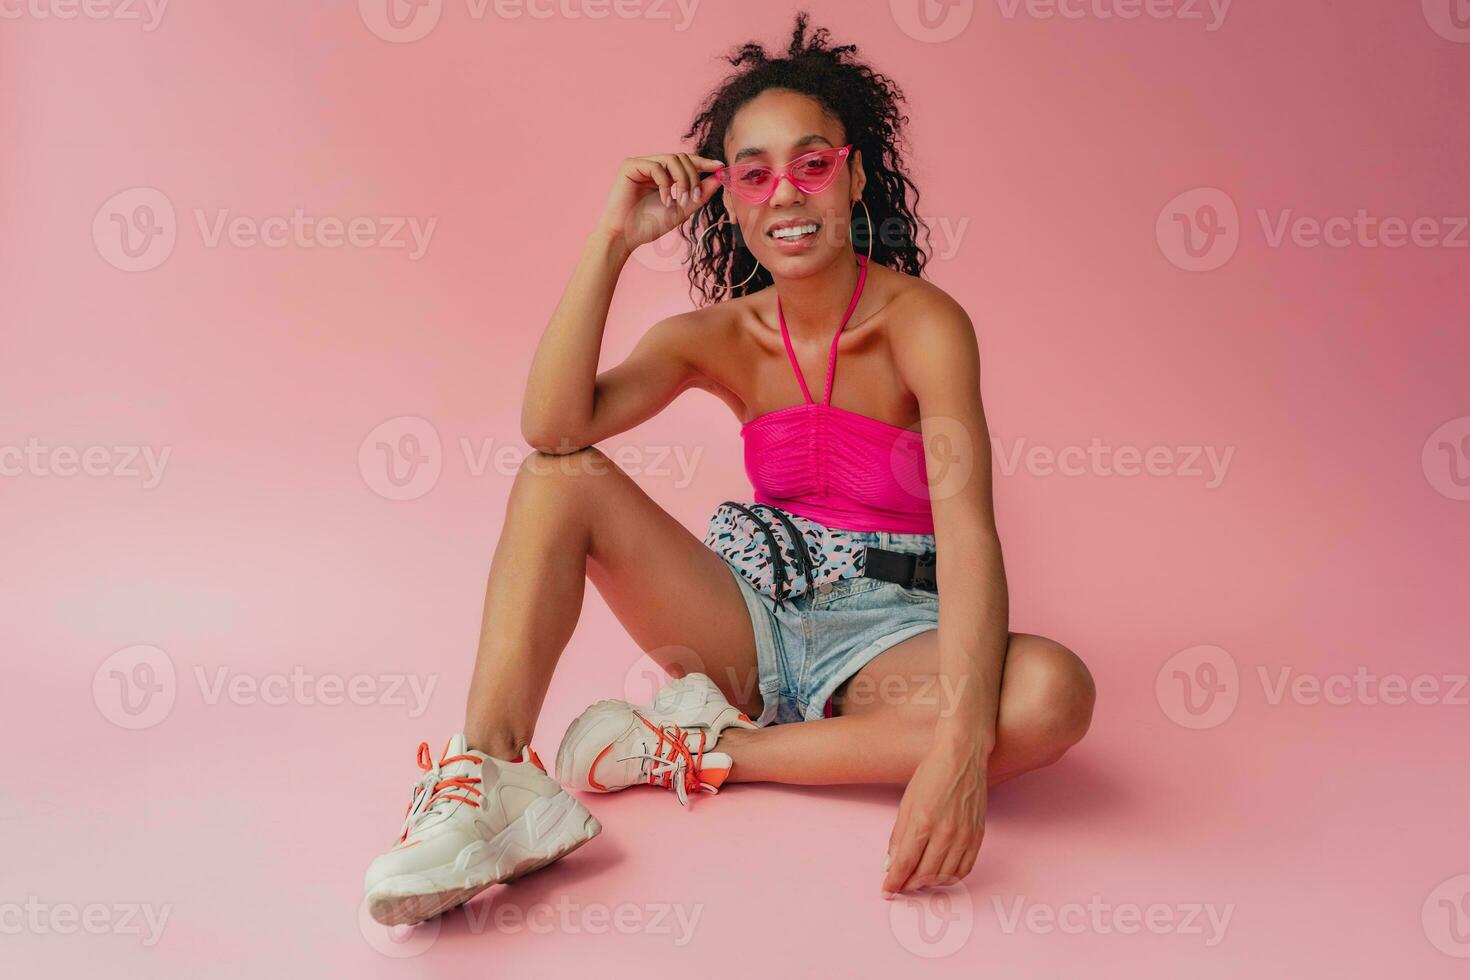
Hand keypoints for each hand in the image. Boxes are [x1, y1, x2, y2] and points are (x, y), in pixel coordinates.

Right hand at [595, 152, 723, 251]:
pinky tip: (664, 201)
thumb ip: (699, 193)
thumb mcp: (682, 209)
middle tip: (693, 198)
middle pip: (682, 157)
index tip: (720, 167)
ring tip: (679, 202)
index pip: (686, 161)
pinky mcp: (629, 166)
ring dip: (682, 181)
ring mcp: (640, 164)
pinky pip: (656, 166)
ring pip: (672, 159)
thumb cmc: (650, 225)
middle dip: (693, 177)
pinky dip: (665, 184)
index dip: (704, 162)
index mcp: (663, 174)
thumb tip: (719, 177)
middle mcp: (651, 165)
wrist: (627, 237)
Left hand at [882, 740, 986, 896]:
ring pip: (945, 876)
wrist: (962, 756)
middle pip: (924, 874)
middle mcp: (945, 832)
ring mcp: (964, 835)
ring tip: (917, 881)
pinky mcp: (978, 835)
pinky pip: (965, 868)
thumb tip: (891, 863)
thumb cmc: (932, 774)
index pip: (905, 864)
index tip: (886, 891)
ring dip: (929, 884)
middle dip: (909, 885)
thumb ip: (899, 836)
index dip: (893, 881)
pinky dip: (951, 877)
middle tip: (900, 886)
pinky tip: (940, 875)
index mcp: (923, 822)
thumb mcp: (906, 802)